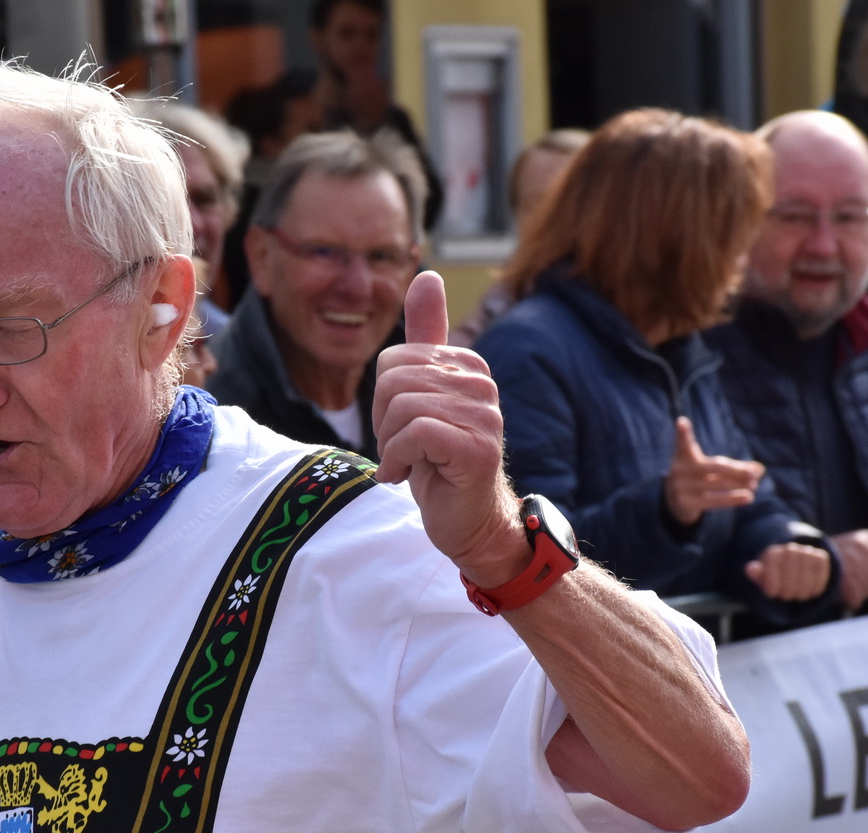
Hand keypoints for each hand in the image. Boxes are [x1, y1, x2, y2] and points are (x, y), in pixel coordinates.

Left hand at [374, 270, 528, 586]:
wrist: (468, 522)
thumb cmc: (439, 463)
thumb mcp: (424, 396)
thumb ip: (425, 337)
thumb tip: (427, 275)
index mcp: (467, 366)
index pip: (394, 360)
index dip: (384, 402)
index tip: (405, 431)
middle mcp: (480, 385)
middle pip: (392, 381)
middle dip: (384, 424)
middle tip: (406, 451)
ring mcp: (483, 416)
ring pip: (400, 409)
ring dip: (391, 446)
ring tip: (412, 464)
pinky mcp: (476, 448)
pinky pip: (413, 434)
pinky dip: (398, 460)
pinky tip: (409, 477)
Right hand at [662, 417, 764, 525]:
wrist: (675, 502)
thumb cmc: (698, 477)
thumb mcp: (710, 468)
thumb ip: (734, 466)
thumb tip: (760, 469)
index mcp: (685, 456)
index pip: (684, 443)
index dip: (683, 432)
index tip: (682, 421)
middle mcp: (681, 470)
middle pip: (715, 466)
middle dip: (736, 470)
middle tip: (755, 472)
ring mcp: (682, 488)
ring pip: (718, 484)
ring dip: (739, 484)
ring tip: (754, 484)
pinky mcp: (687, 503)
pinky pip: (715, 500)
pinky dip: (733, 499)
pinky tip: (748, 498)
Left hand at [744, 541, 830, 601]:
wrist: (794, 570)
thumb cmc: (775, 579)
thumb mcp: (764, 580)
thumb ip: (757, 575)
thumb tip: (750, 568)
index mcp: (772, 553)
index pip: (773, 560)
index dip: (772, 580)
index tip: (772, 594)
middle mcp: (789, 548)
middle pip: (790, 567)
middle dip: (788, 587)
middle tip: (786, 597)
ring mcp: (806, 551)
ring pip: (807, 571)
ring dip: (802, 589)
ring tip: (797, 596)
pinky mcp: (821, 557)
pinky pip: (821, 572)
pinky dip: (816, 586)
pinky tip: (809, 592)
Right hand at [828, 528, 867, 610]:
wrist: (799, 556)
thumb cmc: (827, 559)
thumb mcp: (851, 549)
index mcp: (867, 539)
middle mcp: (863, 546)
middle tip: (856, 588)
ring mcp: (852, 558)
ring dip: (859, 593)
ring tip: (845, 588)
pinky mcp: (844, 573)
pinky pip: (857, 595)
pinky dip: (851, 601)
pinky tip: (844, 598)